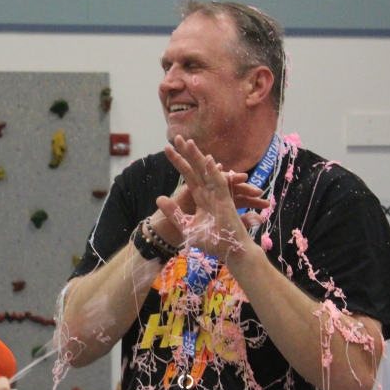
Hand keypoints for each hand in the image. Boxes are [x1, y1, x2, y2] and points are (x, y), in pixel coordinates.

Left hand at [157, 136, 269, 261]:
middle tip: (176, 137)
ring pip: (206, 171)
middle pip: (196, 169)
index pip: (188, 176)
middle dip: (186, 153)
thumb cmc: (213, 241)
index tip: (167, 149)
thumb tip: (158, 198)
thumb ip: (174, 213)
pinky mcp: (226, 201)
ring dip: (197, 157)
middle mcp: (209, 192)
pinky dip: (214, 172)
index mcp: (201, 197)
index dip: (178, 162)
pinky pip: (220, 183)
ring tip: (188, 142)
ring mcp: (218, 195)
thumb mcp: (187, 226)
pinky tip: (207, 159)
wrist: (230, 252)